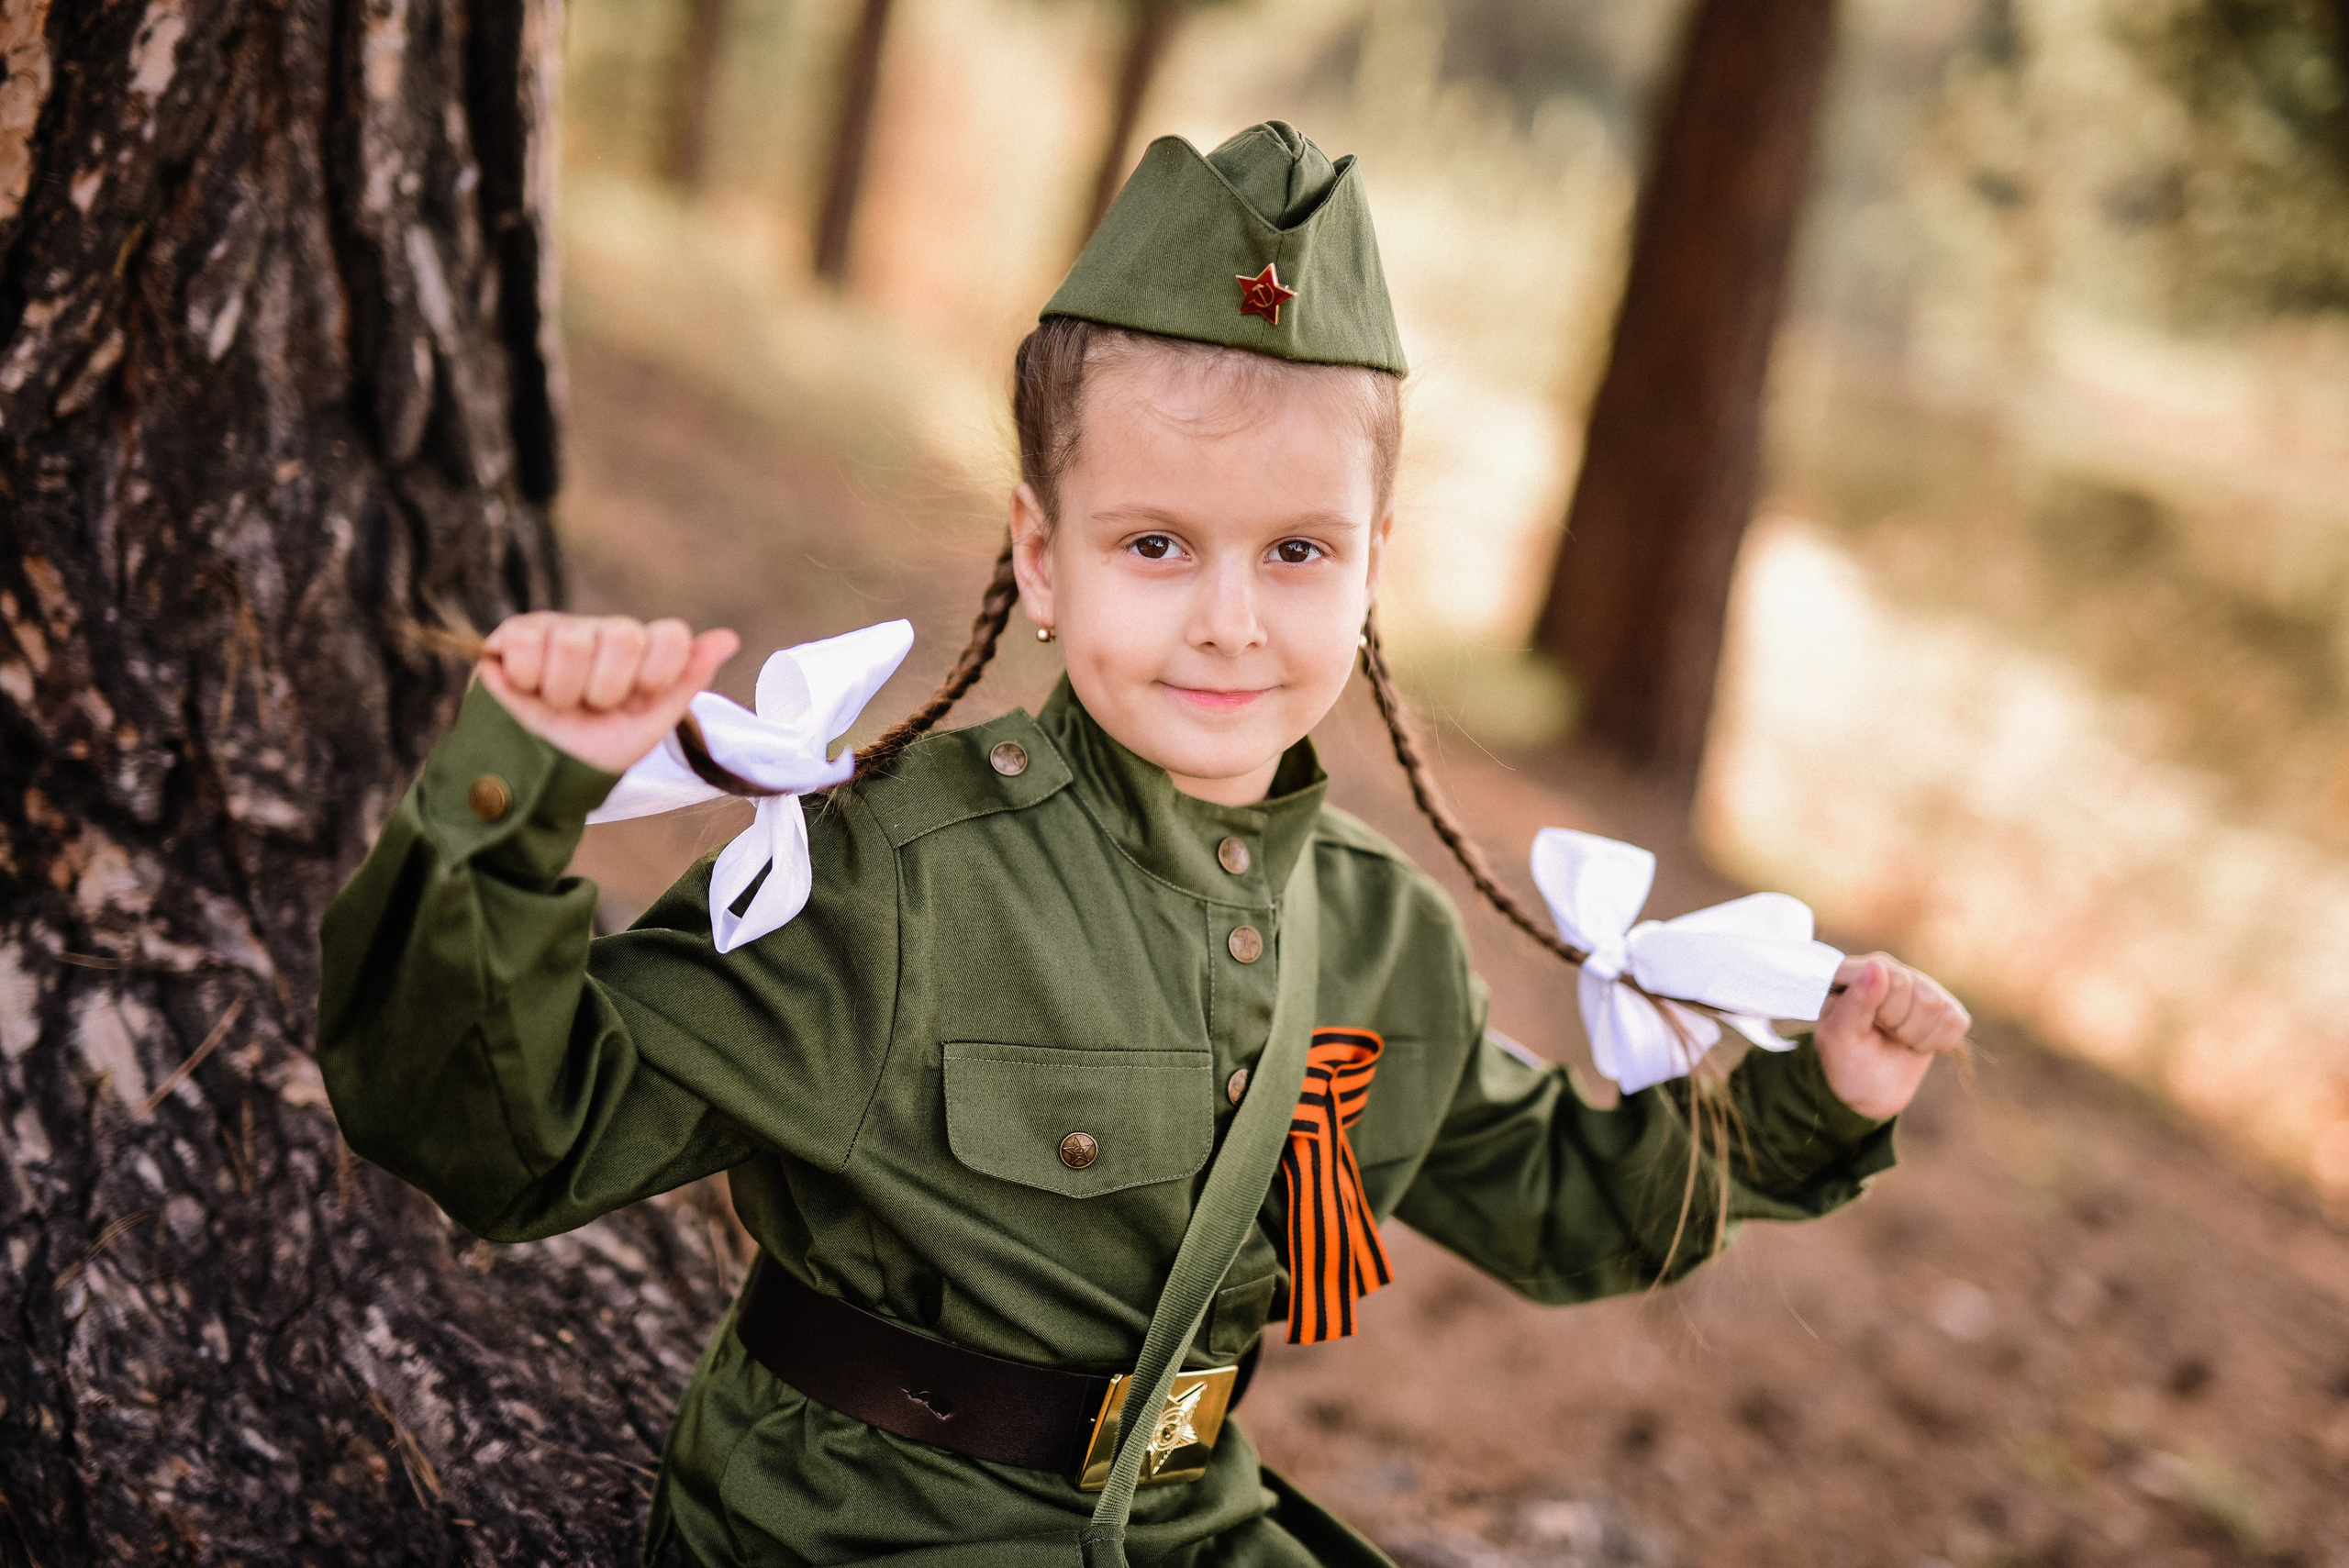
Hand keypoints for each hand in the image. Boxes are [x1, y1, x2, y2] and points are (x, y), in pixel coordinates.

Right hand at [477, 613, 738, 774]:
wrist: (532, 779)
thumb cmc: (591, 753)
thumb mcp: (645, 727)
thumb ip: (685, 681)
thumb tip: (730, 638)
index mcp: (642, 654)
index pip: (671, 636)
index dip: (657, 673)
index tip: (638, 701)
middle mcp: (604, 634)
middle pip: (624, 636)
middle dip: (606, 688)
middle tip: (591, 708)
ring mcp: (561, 629)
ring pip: (573, 641)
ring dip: (562, 690)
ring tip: (555, 704)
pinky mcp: (516, 634)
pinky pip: (527, 643)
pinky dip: (525, 679)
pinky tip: (524, 690)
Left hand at [1812, 952, 1969, 1119]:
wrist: (1870, 1088)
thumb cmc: (1847, 1060)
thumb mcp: (1838, 1039)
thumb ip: (1854, 1003)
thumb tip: (1877, 966)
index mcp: (1855, 971)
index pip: (1895, 978)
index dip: (1886, 1012)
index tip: (1866, 1026)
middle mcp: (1888, 970)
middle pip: (1922, 994)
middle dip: (1902, 1027)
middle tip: (1882, 1035)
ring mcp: (1918, 985)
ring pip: (1939, 1006)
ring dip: (1917, 1036)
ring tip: (1897, 1039)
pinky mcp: (1944, 1005)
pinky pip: (1957, 1020)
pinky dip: (1937, 1043)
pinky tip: (1915, 1043)